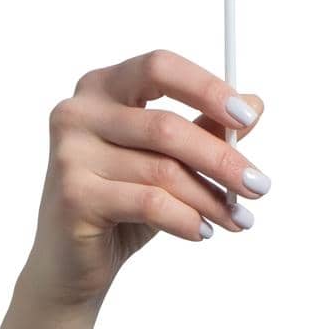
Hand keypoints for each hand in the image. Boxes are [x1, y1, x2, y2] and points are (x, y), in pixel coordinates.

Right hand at [0, 50, 267, 328]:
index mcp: (103, 86)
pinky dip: (186, 219)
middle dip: (222, 159)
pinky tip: (203, 231)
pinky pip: (149, 203)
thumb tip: (255, 102)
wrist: (70, 262)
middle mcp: (79, 112)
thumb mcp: (167, 159)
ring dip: (211, 199)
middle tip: (259, 185)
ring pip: (163, 170)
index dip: (207, 88)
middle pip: (166, 126)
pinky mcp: (74, 196)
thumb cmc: (122, 199)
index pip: (160, 67)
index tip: (247, 117)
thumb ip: (204, 127)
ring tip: (238, 219)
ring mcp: (70, 154)